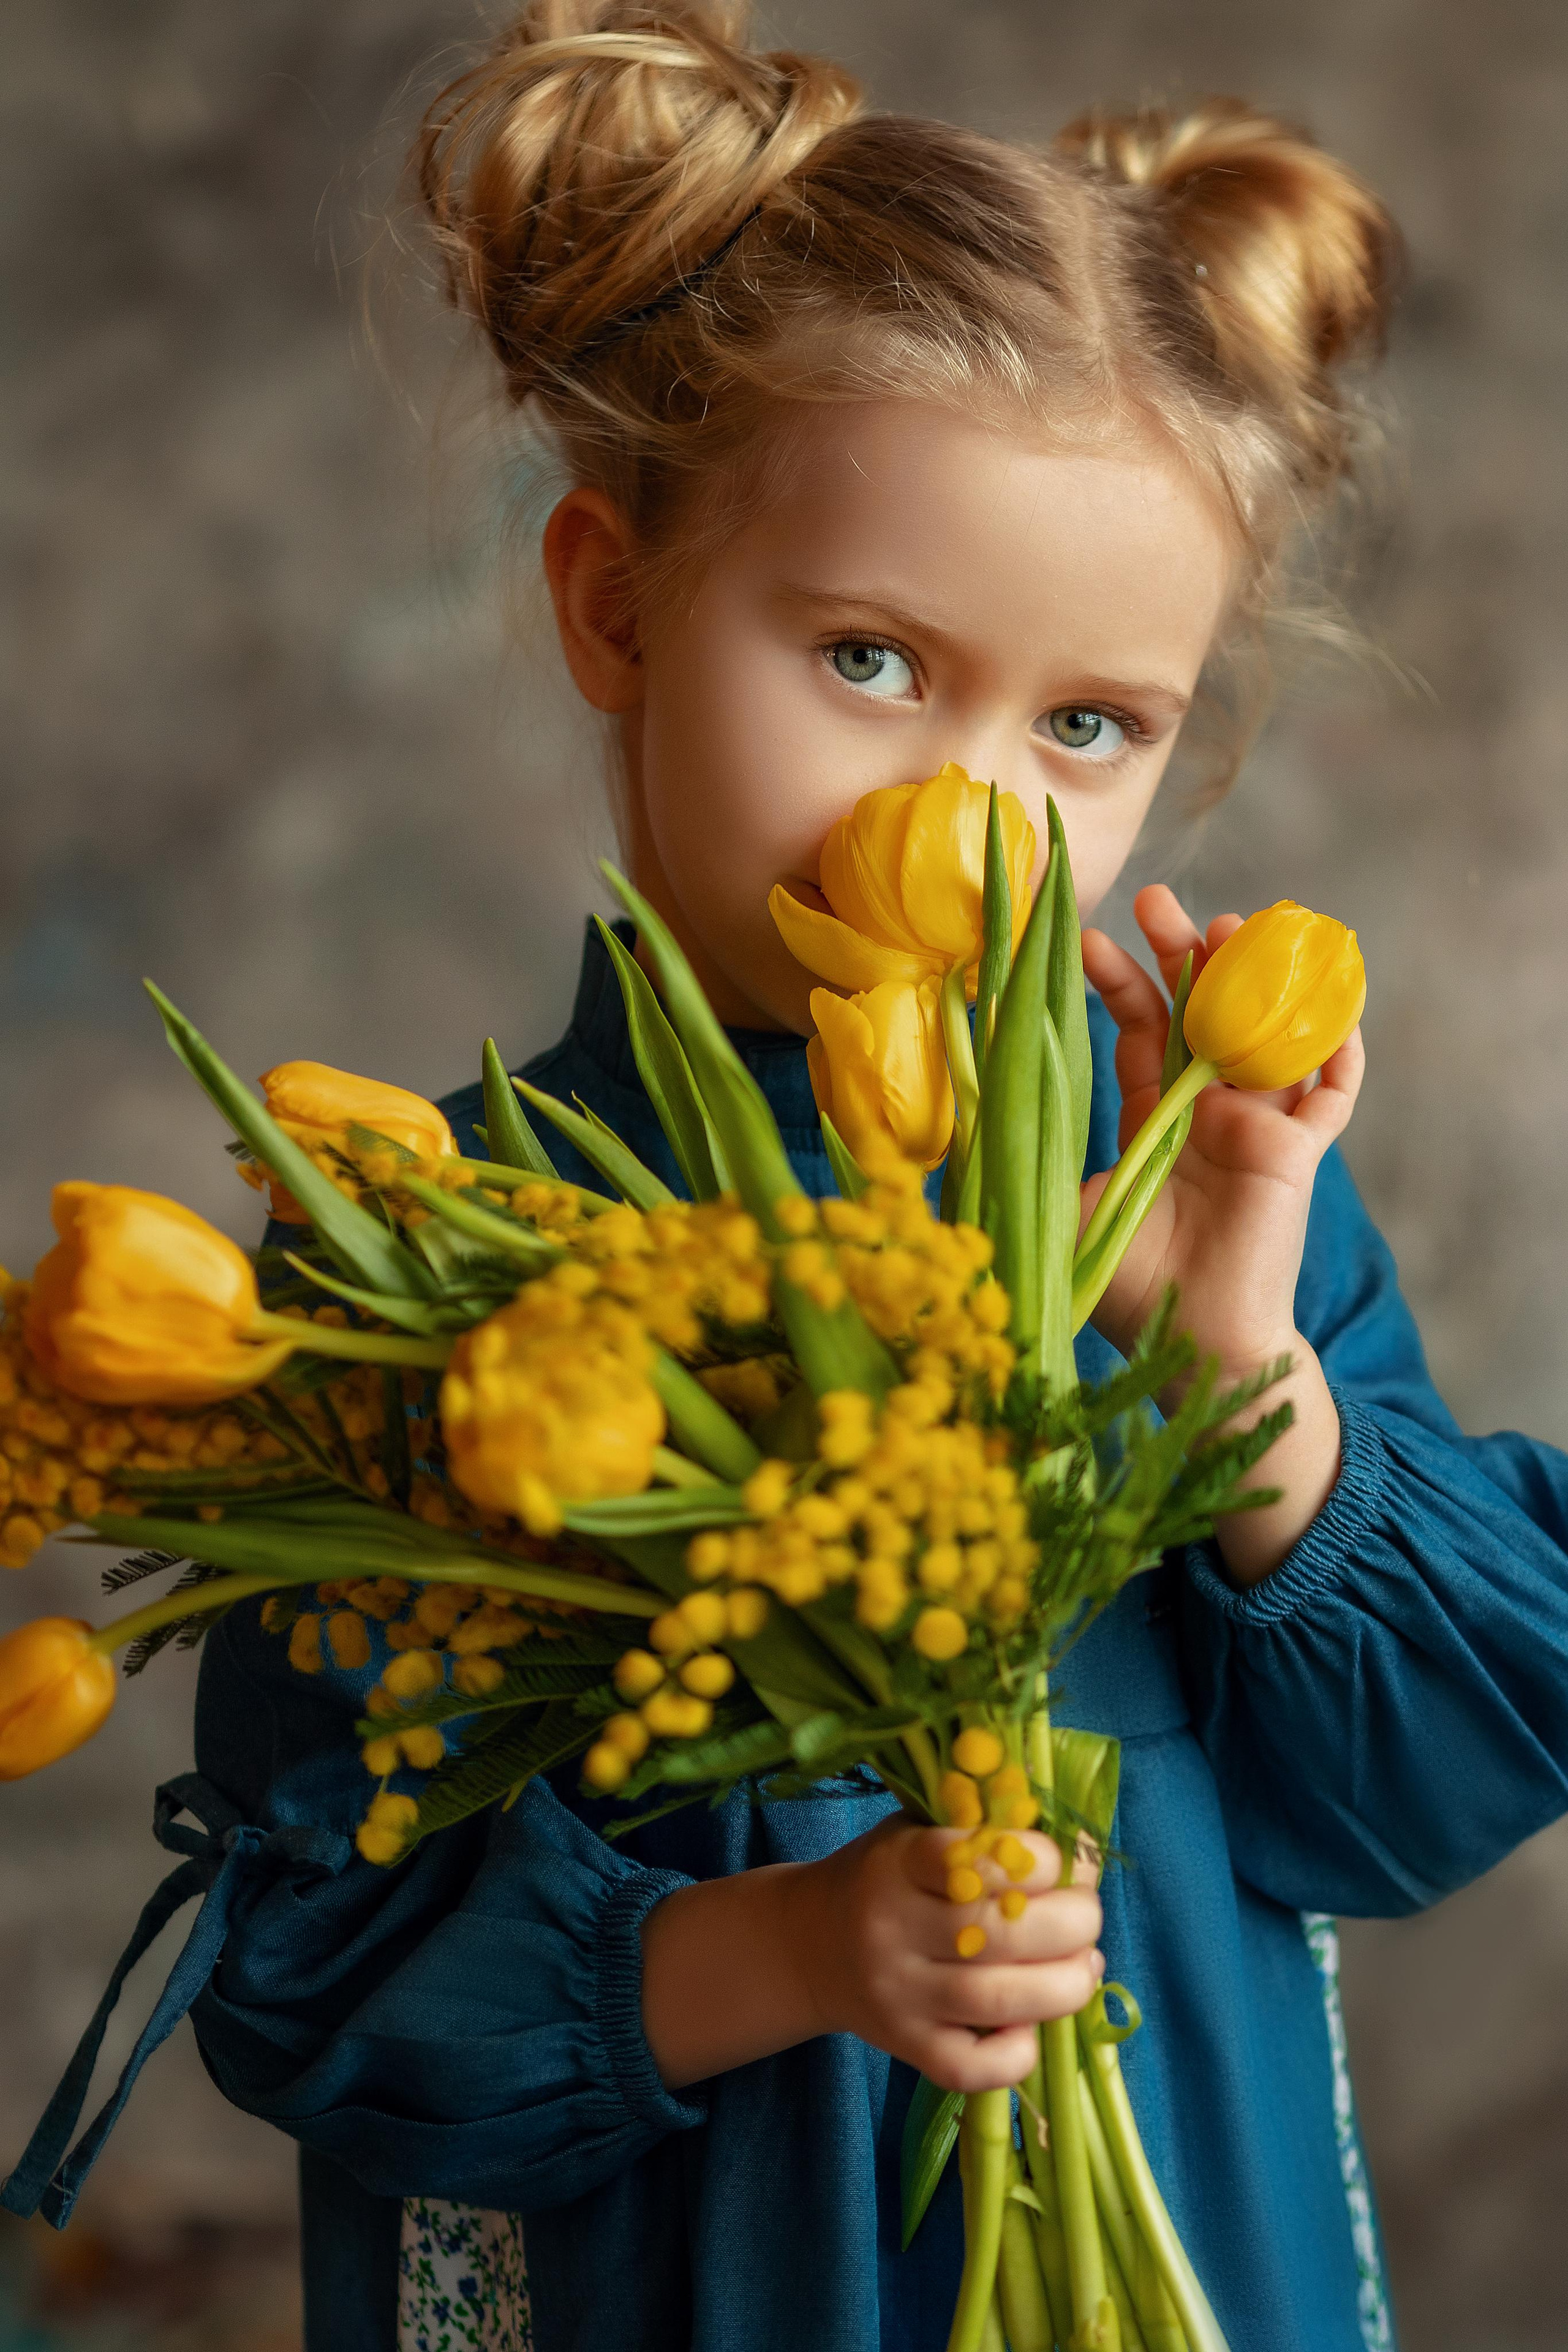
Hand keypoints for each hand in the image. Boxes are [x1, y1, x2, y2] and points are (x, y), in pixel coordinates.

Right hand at [641, 1815, 1101, 2092]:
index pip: (972, 1858)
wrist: (809, 1944)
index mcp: (898, 1862)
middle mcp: (892, 1929)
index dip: (1038, 1859)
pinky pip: (970, 2068)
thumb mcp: (920, 1830)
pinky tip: (1032, 2024)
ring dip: (1066, 1986)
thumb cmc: (887, 1876)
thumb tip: (1081, 1846)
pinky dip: (1017, 2053)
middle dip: (1072, 1923)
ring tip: (1087, 1966)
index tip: (1065, 1861)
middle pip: (999, 1932)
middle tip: (1087, 1916)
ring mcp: (897, 1995)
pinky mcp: (906, 2047)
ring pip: (996, 2001)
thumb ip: (986, 1829)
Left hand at [1080, 885, 1364, 1581]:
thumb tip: (943, 1131)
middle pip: (1200, 1013)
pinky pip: (1331, 1095)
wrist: (1192, 1349)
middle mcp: (1204, 1116)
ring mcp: (1254, 1129)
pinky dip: (1338, 1053)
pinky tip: (1334, 1009)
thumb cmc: (1126, 1292)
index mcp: (1151, 1122)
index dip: (1117, 982)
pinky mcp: (1296, 1155)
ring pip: (1266, 1032)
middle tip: (1160, 899)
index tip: (1091, 936)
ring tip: (1236, 926)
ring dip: (1258, 977)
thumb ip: (1020, 1167)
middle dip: (1182, 952)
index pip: (1138, 1031)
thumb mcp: (1056, 1213)